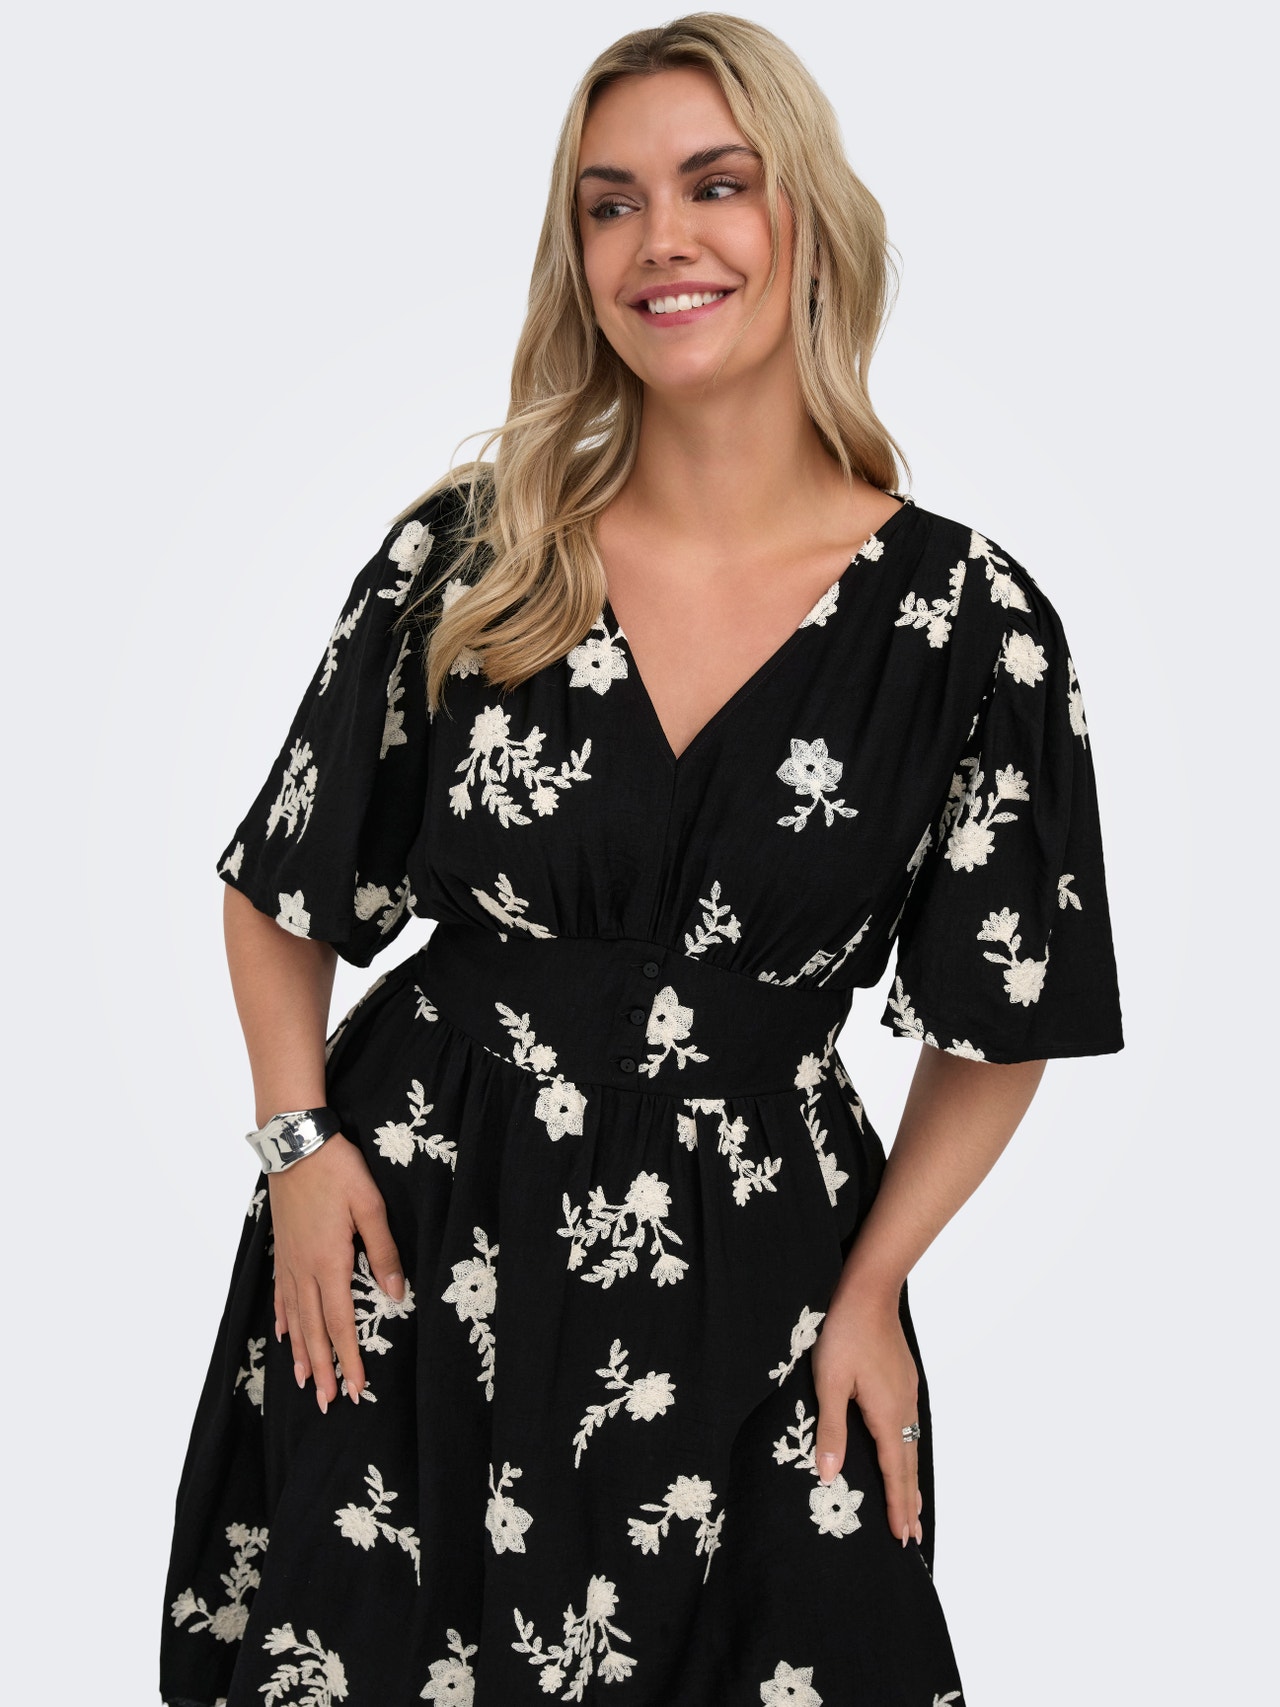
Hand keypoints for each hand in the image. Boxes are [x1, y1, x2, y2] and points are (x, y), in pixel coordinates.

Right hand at [267, 1132, 406, 1412]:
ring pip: (295, 1318)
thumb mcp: (372, 1207)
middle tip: (327, 1403)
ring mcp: (289, 1261)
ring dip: (300, 1352)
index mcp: (330, 1264)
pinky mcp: (282, 1249)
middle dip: (323, 1368)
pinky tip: (283, 1333)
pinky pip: (281, 1294)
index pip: (340, 1323)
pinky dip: (283, 1318)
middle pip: (314, 1330)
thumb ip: (384, 1253)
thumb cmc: (338, 1171)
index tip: (354, 1389)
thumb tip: (397, 1295)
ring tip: (304, 1382)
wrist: (296, 1143)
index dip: (348, 1358)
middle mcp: (305, 1270)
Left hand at [810, 1288, 923, 1545]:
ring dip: (912, 1480)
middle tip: (914, 1537)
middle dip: (910, 1502)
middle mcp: (903, 1408)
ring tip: (915, 1507)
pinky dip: (909, 1453)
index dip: (896, 1505)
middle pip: (908, 1465)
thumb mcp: (828, 1383)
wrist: (869, 1293)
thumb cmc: (844, 1335)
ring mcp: (907, 1393)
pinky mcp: (904, 1380)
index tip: (903, 1536)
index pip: (893, 1471)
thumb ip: (831, 1430)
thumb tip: (830, 1475)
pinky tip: (906, 1455)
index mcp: (885, 1414)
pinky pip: (910, 1428)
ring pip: (912, 1446)